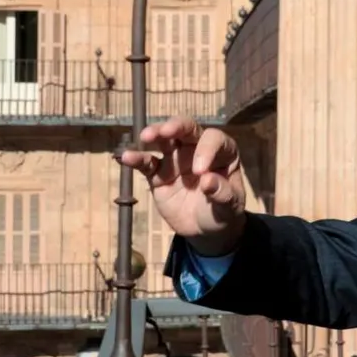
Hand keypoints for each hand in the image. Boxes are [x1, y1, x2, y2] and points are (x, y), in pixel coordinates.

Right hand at [118, 116, 247, 254]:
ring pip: (165, 140)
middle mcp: (198, 149)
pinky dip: (137, 159)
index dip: (206, 150)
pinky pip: (147, 163)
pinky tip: (126, 157)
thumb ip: (222, 194)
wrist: (205, 231)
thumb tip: (207, 181)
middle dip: (176, 126)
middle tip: (166, 130)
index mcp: (222, 152)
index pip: (213, 140)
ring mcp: (176, 160)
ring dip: (155, 134)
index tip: (200, 172)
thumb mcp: (230, 208)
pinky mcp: (158, 174)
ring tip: (145, 136)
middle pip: (187, 129)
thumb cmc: (223, 212)